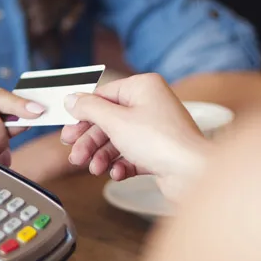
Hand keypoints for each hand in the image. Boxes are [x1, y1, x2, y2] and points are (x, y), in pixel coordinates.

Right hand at [60, 73, 209, 199]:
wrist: (192, 173)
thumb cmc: (160, 142)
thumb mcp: (115, 121)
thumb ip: (89, 109)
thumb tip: (71, 99)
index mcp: (143, 87)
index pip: (103, 95)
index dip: (83, 114)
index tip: (68, 129)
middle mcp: (150, 104)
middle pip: (108, 120)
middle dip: (90, 141)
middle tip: (75, 155)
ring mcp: (155, 128)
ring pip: (118, 140)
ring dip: (102, 156)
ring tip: (94, 169)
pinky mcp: (158, 151)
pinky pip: (131, 154)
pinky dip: (120, 164)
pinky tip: (116, 173)